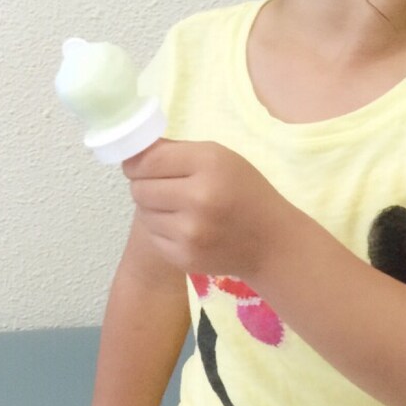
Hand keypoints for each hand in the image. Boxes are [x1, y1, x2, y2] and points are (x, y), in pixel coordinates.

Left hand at [122, 139, 291, 278]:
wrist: (272, 243)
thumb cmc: (246, 192)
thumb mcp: (220, 158)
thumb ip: (177, 151)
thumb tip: (133, 149)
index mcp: (209, 164)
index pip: (149, 160)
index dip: (136, 162)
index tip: (137, 164)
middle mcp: (198, 197)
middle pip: (140, 187)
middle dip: (144, 184)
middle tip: (163, 186)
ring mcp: (190, 231)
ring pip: (143, 212)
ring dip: (152, 207)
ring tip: (176, 207)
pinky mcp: (184, 256)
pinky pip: (153, 235)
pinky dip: (161, 229)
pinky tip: (183, 226)